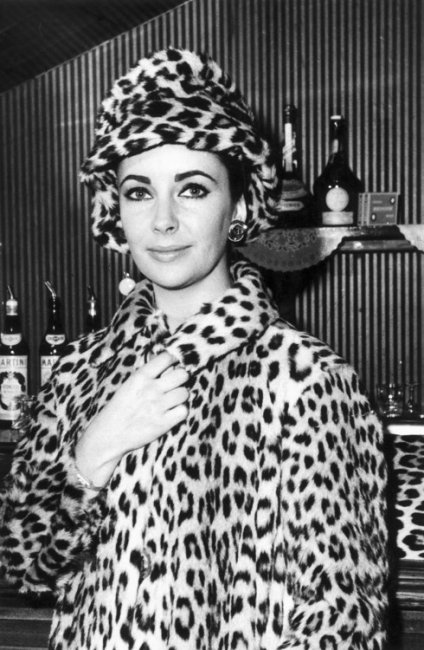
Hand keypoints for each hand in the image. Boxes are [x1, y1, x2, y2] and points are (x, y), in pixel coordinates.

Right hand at [75, 352, 188, 487]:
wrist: (108, 435)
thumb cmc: (120, 408)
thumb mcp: (130, 385)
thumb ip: (150, 375)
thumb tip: (171, 364)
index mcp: (140, 377)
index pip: (166, 358)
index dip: (172, 361)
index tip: (170, 368)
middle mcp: (150, 389)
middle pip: (182, 375)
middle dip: (181, 378)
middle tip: (175, 385)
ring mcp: (157, 406)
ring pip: (185, 393)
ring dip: (181, 396)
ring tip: (171, 401)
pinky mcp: (163, 424)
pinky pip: (184, 411)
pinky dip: (180, 412)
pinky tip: (171, 413)